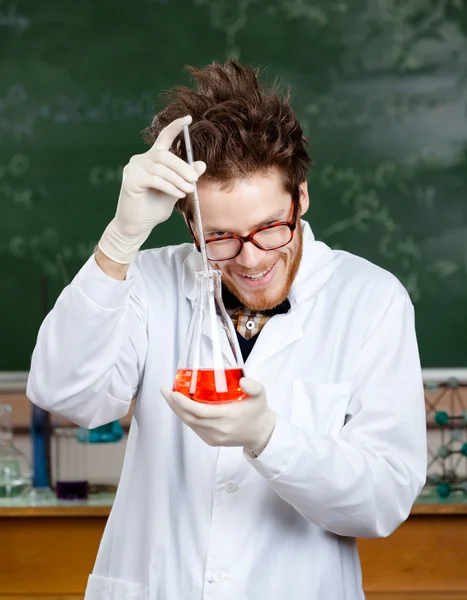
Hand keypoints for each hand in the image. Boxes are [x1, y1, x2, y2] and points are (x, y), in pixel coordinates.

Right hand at [98, 115, 205, 263]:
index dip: (175, 127)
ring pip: (160, 167)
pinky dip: (169, 186)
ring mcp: (134, 169)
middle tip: (194, 179)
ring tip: (188, 190)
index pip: (163, 138)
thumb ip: (186, 177)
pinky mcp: (131, 180)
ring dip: (178, 179)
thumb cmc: (154, 208)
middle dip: (182, 166)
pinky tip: (177, 194)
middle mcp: (141, 160)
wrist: (138, 226)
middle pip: (164, 154)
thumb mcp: (176, 190)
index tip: (188, 119)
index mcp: (152, 159)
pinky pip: (154, 179)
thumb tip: (201, 164)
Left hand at [161, 378, 276, 454]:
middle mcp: (218, 430)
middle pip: (189, 418)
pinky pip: (194, 428)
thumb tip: (243, 381)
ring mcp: (213, 437)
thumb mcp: (260, 395)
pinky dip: (185, 417)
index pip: (200, 412)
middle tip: (165, 391)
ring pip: (189, 424)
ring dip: (177, 410)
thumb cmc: (258, 412)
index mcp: (228, 418)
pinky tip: (180, 407)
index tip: (174, 393)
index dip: (184, 403)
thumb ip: (254, 386)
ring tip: (170, 396)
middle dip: (174, 405)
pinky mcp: (211, 441)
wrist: (261, 434)